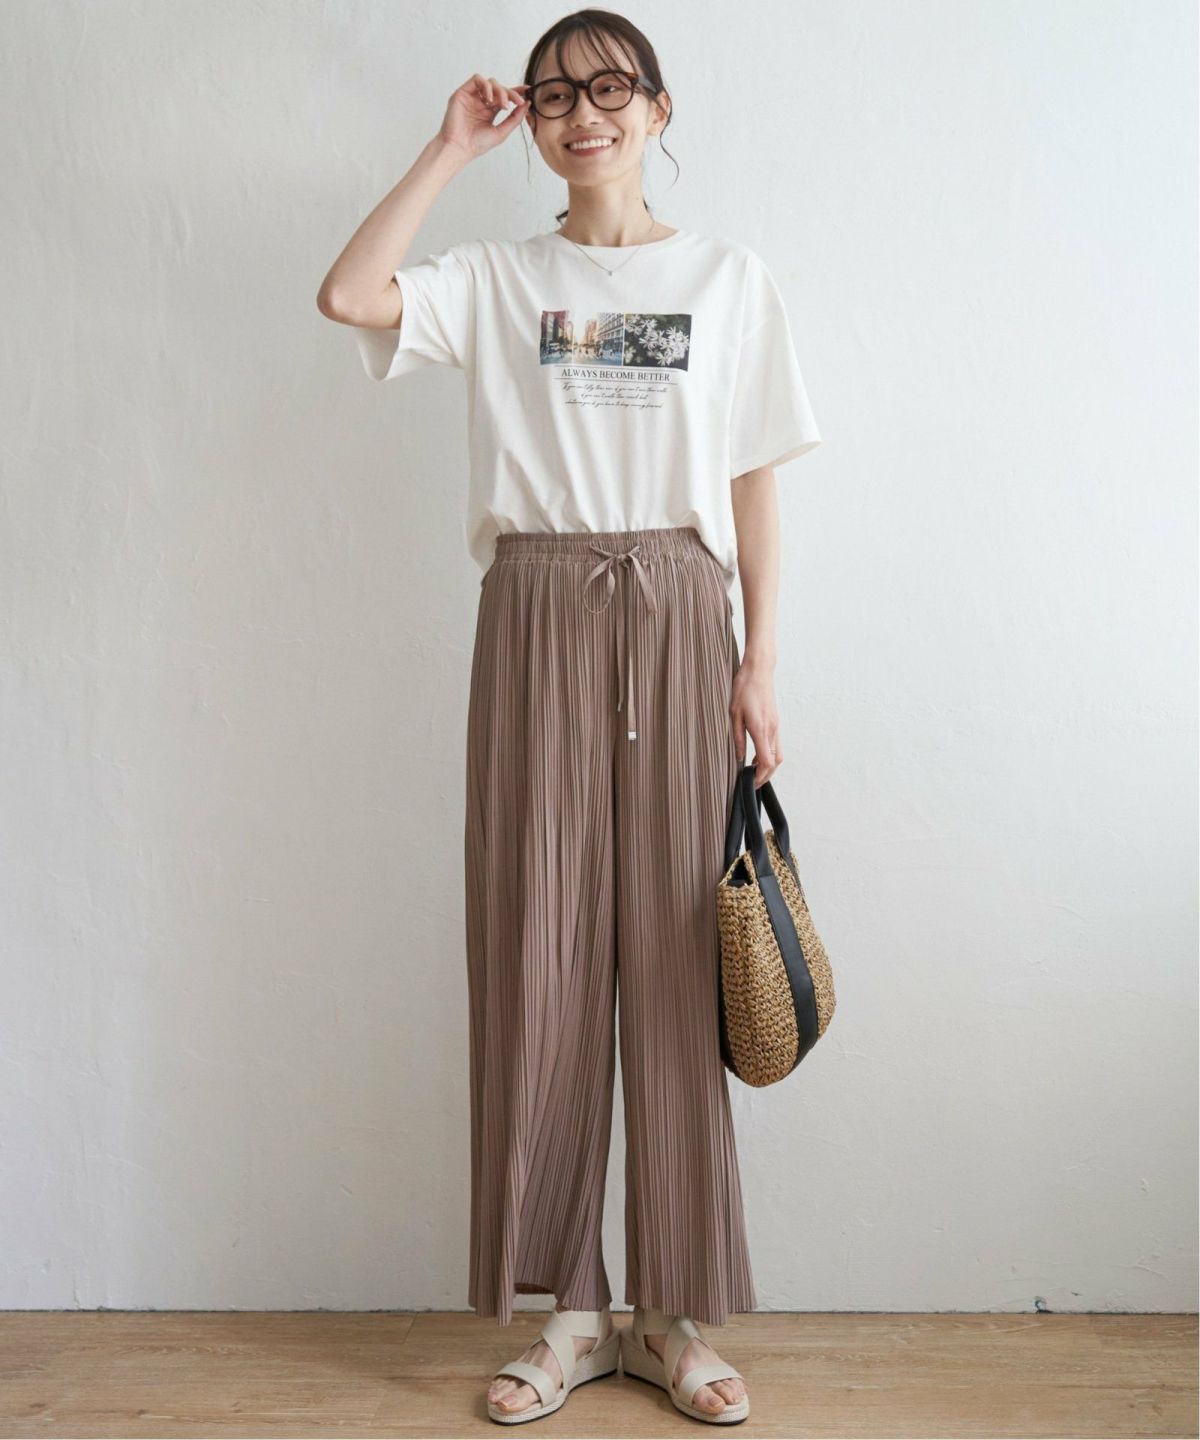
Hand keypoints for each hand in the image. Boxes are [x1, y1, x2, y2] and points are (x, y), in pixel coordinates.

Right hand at [440, 75, 529, 160]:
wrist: (459, 148)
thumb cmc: (477, 144)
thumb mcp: (502, 132)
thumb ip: (514, 118)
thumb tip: (527, 104)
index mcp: (490, 111)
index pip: (505, 96)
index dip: (517, 91)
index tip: (529, 90)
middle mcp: (481, 102)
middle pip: (500, 88)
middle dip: (510, 93)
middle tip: (517, 102)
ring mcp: (472, 97)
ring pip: (490, 82)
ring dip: (500, 90)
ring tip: (502, 105)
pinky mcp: (463, 93)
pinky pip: (477, 79)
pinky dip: (486, 86)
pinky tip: (489, 99)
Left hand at [729, 654, 782, 788]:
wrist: (759, 670)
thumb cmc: (744, 688)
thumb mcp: (734, 714)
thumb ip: (737, 738)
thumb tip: (739, 757)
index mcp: (761, 729)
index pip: (766, 762)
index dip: (760, 777)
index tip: (751, 784)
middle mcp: (772, 730)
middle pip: (775, 762)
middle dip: (766, 776)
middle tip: (753, 783)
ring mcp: (776, 726)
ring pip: (778, 754)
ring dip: (768, 766)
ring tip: (753, 771)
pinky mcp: (775, 722)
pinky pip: (776, 744)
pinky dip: (769, 755)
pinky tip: (757, 755)